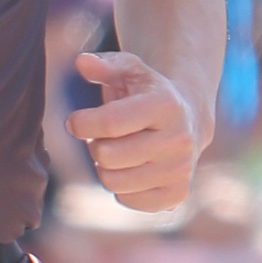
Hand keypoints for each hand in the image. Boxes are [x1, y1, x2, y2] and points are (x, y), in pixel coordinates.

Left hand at [66, 50, 205, 214]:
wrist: (187, 121)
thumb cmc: (148, 93)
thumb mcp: (130, 70)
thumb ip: (105, 64)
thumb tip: (82, 62)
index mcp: (166, 106)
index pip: (110, 123)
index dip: (82, 123)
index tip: (74, 121)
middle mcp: (179, 140)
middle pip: (107, 156)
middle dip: (95, 144)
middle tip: (101, 137)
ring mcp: (180, 171)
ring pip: (113, 181)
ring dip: (105, 166)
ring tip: (116, 150)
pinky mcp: (177, 196)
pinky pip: (126, 200)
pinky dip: (120, 186)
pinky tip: (130, 168)